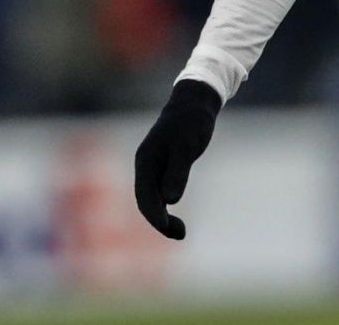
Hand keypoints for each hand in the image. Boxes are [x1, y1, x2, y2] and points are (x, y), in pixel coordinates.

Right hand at [134, 79, 221, 238]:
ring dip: (162, 217)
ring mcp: (152, 167)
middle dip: (159, 221)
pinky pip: (159, 192)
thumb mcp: (187, 146)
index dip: (155, 216)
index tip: (171, 229)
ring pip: (151, 199)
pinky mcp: (162, 167)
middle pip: (145, 201)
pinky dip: (166, 206)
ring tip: (181, 232)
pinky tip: (176, 216)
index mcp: (146, 160)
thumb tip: (169, 200)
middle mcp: (145, 165)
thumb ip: (178, 171)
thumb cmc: (191, 122)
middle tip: (181, 234)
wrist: (194, 103)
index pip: (145, 196)